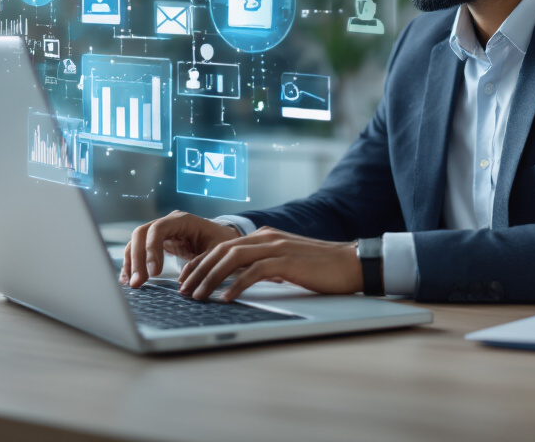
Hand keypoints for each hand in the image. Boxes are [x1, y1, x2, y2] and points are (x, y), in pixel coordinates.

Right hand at [121, 210, 240, 287]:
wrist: (222, 238)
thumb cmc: (220, 242)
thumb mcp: (217, 252)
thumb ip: (201, 263)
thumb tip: (183, 282)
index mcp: (183, 220)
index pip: (159, 228)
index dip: (152, 249)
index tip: (155, 273)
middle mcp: (167, 223)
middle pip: (142, 234)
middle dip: (137, 258)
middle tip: (138, 282)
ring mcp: (159, 232)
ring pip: (136, 242)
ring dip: (131, 262)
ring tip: (131, 284)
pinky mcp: (156, 243)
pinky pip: (138, 250)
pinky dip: (131, 264)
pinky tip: (128, 279)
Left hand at [178, 226, 362, 301]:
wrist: (351, 263)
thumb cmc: (321, 267)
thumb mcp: (286, 263)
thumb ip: (265, 265)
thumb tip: (242, 280)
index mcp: (264, 237)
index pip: (223, 247)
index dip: (201, 262)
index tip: (185, 278)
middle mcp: (266, 238)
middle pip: (221, 251)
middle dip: (198, 271)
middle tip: (183, 290)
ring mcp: (276, 247)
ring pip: (232, 259)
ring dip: (211, 278)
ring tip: (197, 296)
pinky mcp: (287, 261)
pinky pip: (254, 272)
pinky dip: (236, 285)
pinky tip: (226, 298)